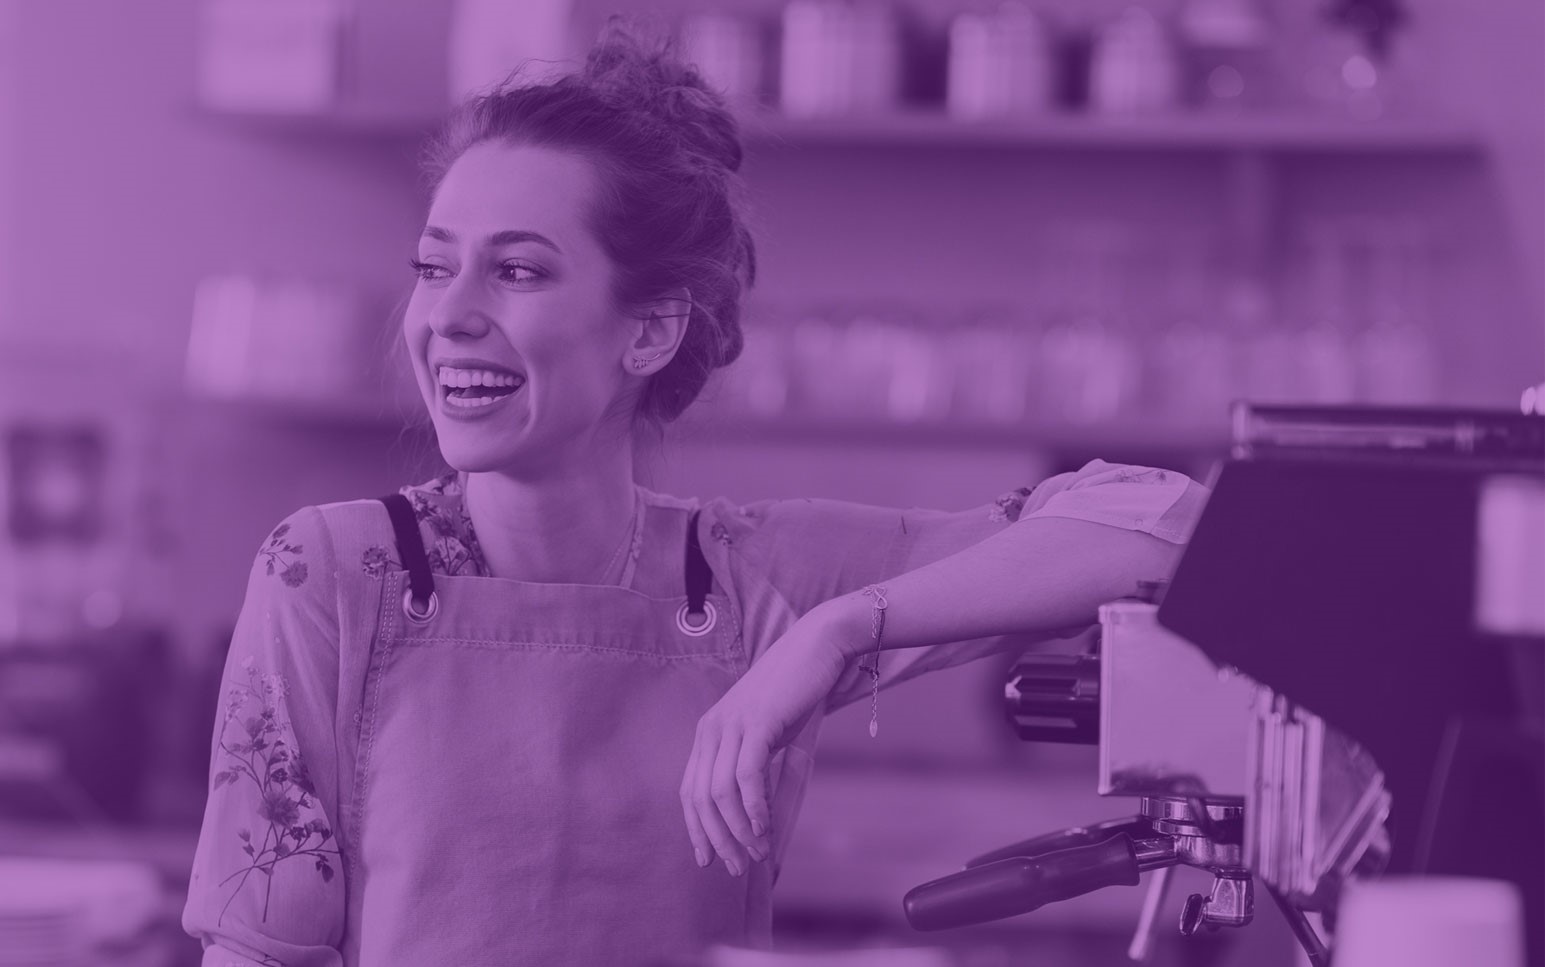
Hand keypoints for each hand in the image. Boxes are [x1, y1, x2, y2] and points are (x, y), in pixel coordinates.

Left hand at [679, 597, 863, 876]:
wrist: (819, 646)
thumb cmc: (800, 693)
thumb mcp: (775, 739)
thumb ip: (765, 775)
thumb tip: (761, 821)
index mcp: (709, 731)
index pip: (690, 790)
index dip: (696, 829)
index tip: (708, 860)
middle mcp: (712, 727)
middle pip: (701, 797)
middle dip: (717, 839)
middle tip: (738, 869)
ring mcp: (732, 723)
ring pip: (720, 792)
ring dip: (738, 831)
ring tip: (756, 854)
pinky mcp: (757, 721)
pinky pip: (747, 776)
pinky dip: (753, 809)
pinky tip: (763, 829)